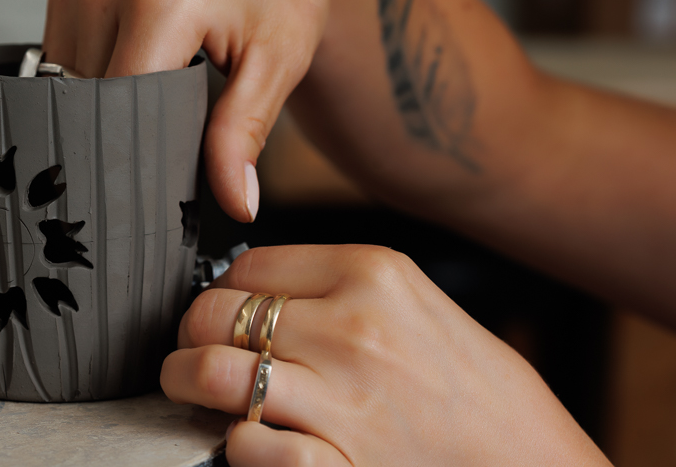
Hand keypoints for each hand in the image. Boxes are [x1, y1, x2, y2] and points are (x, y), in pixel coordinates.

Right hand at [42, 0, 365, 222]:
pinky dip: (95, 85)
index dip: (138, 162)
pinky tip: (135, 81)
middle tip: (167, 152)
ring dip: (105, 112)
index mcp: (159, 2)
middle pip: (89, 106)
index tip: (161, 194)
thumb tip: (237, 203)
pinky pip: (65, 62)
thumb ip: (244, 134)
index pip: (118, 115)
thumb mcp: (277, 60)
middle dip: (122, 140)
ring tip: (154, 108)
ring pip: (69, 89)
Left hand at [161, 245, 609, 465]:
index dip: (222, 290)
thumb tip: (258, 290)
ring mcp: (341, 397)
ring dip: (185, 381)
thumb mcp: (416, 304)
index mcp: (373, 273)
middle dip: (192, 333)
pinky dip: (233, 443)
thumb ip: (338, 288)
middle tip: (194, 347)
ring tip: (190, 387)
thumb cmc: (475, 388)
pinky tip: (249, 438)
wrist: (530, 462)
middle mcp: (352, 328)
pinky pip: (242, 444)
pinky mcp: (335, 462)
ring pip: (211, 371)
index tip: (222, 309)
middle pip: (216, 312)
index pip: (247, 266)